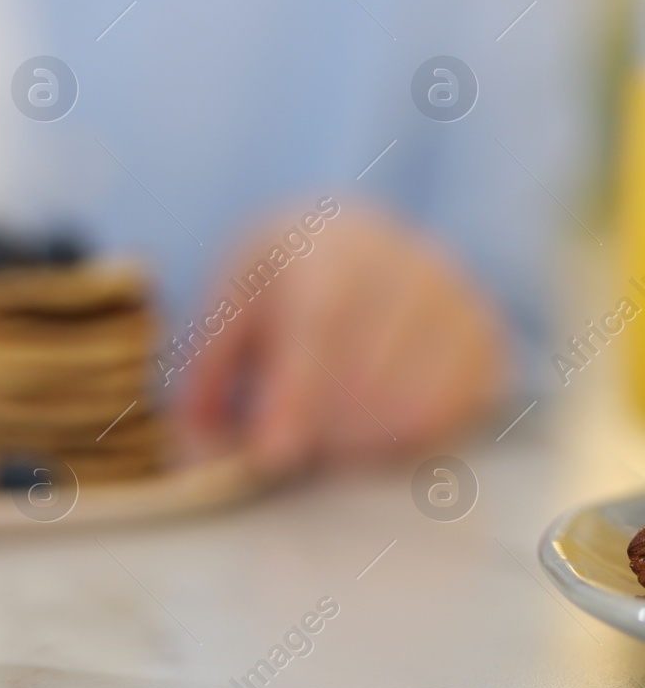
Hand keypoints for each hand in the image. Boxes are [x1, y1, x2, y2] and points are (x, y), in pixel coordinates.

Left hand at [175, 203, 506, 478]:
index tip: (272, 454)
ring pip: (410, 406)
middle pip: (365, 379)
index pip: (320, 324)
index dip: (295, 396)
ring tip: (324, 424)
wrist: (358, 233)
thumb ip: (211, 367)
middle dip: (315, 428)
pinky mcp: (487, 341)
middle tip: (283, 437)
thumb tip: (199, 437)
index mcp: (329, 245)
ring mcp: (457, 303)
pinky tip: (369, 423)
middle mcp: (407, 265)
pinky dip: (401, 442)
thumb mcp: (232, 300)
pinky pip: (449, 419)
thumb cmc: (284, 276)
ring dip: (355, 442)